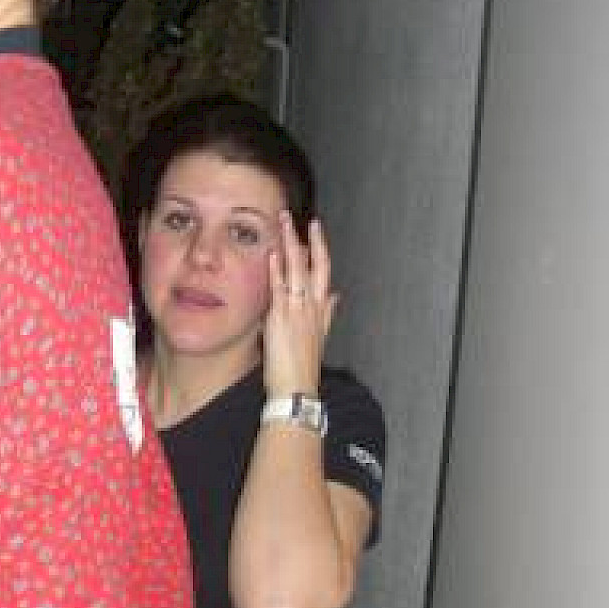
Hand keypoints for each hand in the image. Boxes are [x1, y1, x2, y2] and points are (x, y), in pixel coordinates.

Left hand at [262, 213, 336, 396]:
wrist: (296, 388)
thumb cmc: (303, 366)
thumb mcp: (320, 336)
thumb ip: (327, 313)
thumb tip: (335, 296)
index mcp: (321, 310)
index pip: (324, 272)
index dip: (321, 250)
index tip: (316, 231)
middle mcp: (312, 306)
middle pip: (316, 265)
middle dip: (311, 240)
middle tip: (304, 219)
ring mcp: (298, 310)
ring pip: (297, 270)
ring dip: (291, 244)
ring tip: (284, 223)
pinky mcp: (281, 318)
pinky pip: (280, 288)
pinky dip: (277, 269)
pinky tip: (273, 253)